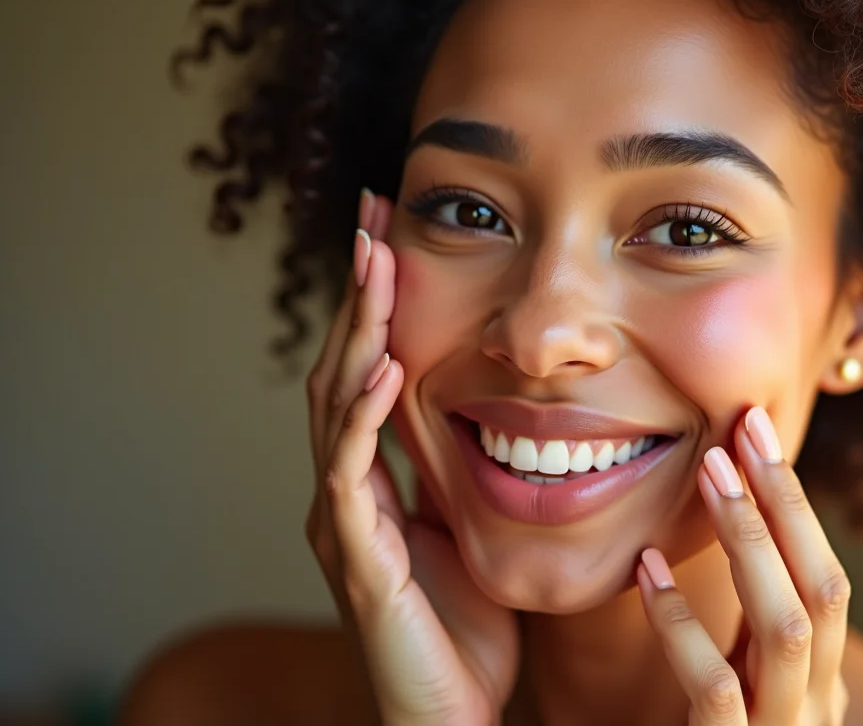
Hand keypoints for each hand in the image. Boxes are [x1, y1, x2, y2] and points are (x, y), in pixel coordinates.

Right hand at [304, 191, 518, 725]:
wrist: (455, 716)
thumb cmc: (467, 630)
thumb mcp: (468, 530)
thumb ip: (460, 473)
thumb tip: (491, 409)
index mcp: (374, 483)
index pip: (368, 374)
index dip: (376, 306)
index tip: (390, 235)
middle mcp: (346, 495)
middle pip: (342, 373)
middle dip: (359, 297)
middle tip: (371, 220)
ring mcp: (346, 527)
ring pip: (338, 412)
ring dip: (358, 336)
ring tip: (373, 268)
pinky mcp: (360, 565)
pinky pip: (354, 483)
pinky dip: (366, 425)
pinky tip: (385, 375)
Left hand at [637, 407, 851, 725]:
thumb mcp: (742, 691)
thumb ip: (747, 638)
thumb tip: (736, 541)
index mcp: (816, 680)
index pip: (824, 574)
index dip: (795, 501)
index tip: (754, 427)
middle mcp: (815, 705)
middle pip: (824, 587)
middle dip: (787, 504)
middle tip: (743, 427)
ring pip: (787, 627)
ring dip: (750, 543)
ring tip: (708, 474)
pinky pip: (716, 690)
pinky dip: (683, 626)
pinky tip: (645, 574)